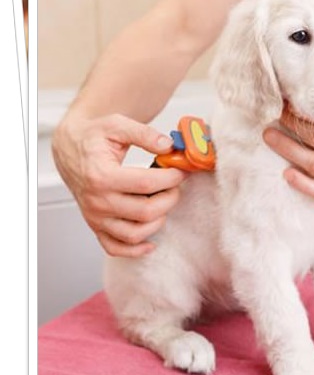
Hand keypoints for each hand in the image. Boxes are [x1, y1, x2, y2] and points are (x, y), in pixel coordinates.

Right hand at [52, 113, 188, 256]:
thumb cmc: (94, 137)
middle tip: (176, 185)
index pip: (146, 184)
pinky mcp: (96, 225)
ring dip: (158, 221)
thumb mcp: (117, 125)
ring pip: (134, 234)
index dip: (171, 178)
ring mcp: (95, 216)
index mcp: (101, 176)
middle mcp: (97, 200)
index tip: (181, 170)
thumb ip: (144, 134)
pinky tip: (151, 240)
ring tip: (164, 201)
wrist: (71, 148)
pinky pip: (116, 247)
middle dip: (170, 198)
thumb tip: (168, 146)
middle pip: (145, 211)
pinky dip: (136, 249)